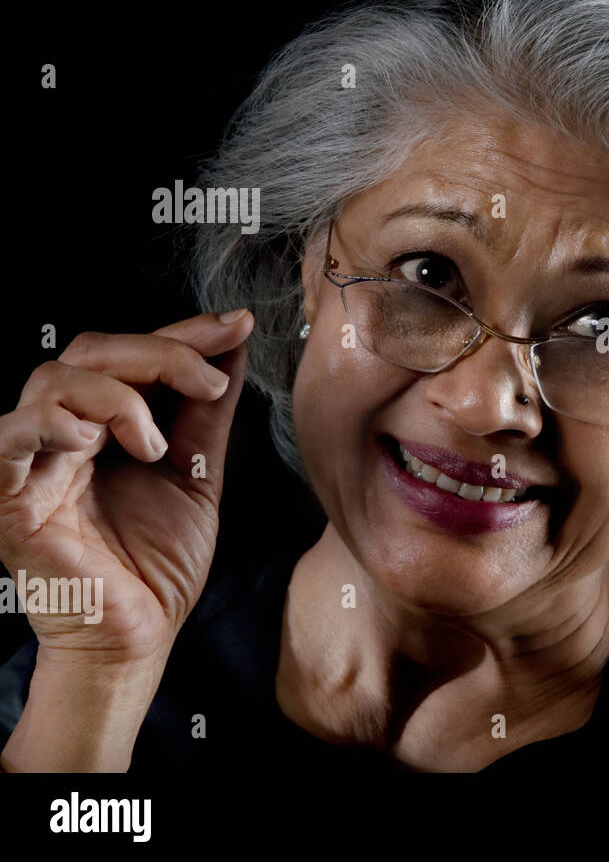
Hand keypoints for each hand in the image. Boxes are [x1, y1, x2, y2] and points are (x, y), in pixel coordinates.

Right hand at [0, 310, 252, 666]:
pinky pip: (10, 439)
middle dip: (159, 351)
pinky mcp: (9, 499)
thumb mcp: (198, 473)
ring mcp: (32, 463)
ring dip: (117, 395)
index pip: (130, 353)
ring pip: (54, 381)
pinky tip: (93, 441)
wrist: (139, 635)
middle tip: (208, 380)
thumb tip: (231, 346)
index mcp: (104, 423)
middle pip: (90, 351)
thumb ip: (205, 412)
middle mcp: (63, 433)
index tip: (235, 324)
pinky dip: (53, 424)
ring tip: (154, 444)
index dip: (182, 332)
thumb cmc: (159, 563)